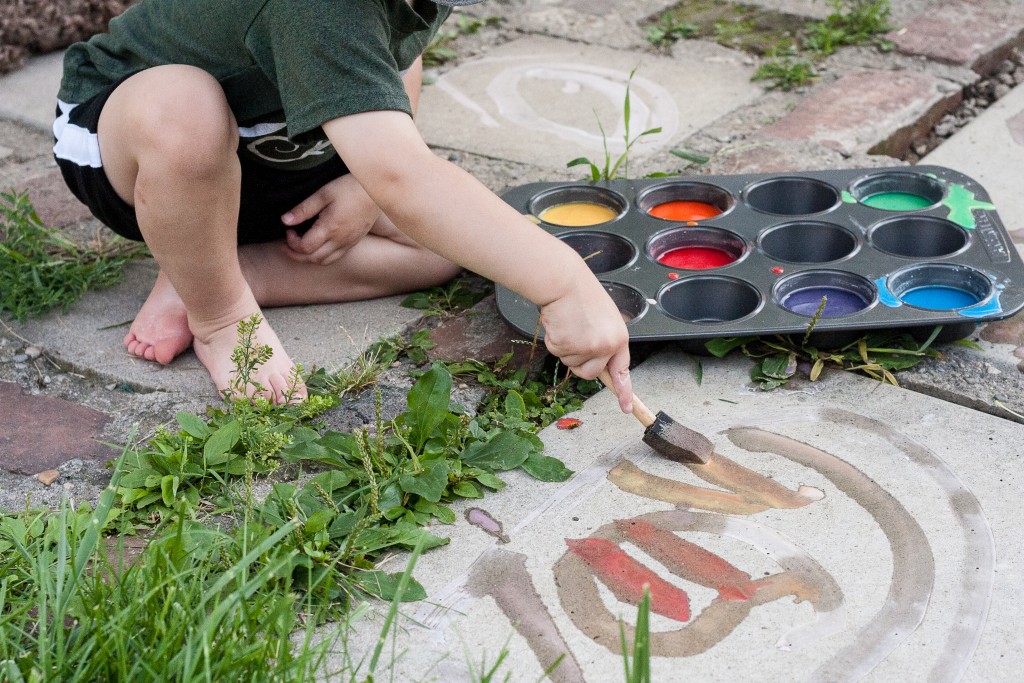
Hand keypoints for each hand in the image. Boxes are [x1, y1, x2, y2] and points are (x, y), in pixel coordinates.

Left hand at [280, 173, 380, 264]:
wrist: (375, 192)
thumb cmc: (349, 189)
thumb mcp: (323, 194)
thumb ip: (303, 209)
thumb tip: (285, 220)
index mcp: (330, 228)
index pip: (305, 247)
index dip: (292, 242)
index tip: (289, 230)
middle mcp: (339, 240)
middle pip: (313, 259)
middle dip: (296, 254)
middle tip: (286, 245)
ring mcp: (348, 243)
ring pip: (324, 261)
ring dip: (308, 258)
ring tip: (299, 248)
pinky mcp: (353, 242)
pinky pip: (335, 257)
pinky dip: (322, 257)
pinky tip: (317, 246)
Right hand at [539, 279, 633, 413]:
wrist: (563, 282)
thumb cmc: (581, 295)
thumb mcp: (605, 318)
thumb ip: (606, 341)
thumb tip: (600, 364)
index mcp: (619, 338)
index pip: (622, 370)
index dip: (624, 391)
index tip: (626, 407)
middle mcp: (605, 346)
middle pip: (590, 373)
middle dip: (580, 361)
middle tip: (576, 336)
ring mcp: (586, 348)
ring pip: (571, 364)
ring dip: (566, 347)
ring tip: (569, 324)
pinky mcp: (566, 346)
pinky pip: (558, 353)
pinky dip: (555, 340)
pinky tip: (560, 323)